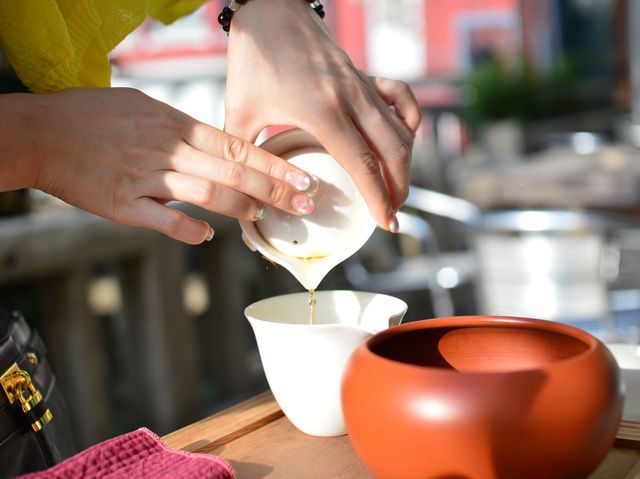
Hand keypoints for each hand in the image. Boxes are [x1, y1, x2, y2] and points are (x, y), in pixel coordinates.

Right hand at [18, 88, 315, 243]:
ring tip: (265, 218)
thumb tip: (220, 148)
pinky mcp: (123, 204)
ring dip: (242, 208)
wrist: (43, 132)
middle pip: (233, 171)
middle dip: (274, 190)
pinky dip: (189, 230)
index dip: (274, 164)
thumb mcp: (145, 108)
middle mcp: (167, 149)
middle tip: (304, 205)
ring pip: (207, 194)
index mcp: (175, 124)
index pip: (238, 145)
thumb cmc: (95, 116)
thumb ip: (184, 130)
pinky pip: (164, 220)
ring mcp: (146, 177)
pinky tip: (208, 236)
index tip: (302, 178)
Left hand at [224, 0, 420, 230]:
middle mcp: (351, 98)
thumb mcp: (240, 109)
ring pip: (401, 130)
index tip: (387, 223)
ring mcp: (361, 85)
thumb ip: (241, 153)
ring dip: (405, 163)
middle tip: (392, 214)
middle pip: (393, 151)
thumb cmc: (254, 56)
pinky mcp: (363, 75)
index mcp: (323, 111)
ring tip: (397, 189)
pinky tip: (403, 138)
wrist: (270, 7)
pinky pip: (401, 99)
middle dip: (399, 187)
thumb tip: (240, 190)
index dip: (379, 198)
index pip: (363, 164)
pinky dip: (409, 121)